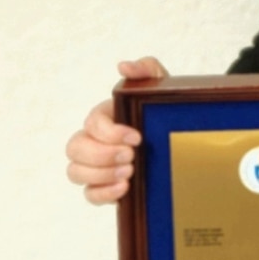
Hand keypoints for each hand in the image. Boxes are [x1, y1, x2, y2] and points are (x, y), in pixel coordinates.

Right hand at [65, 57, 167, 204]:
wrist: (183, 141)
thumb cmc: (165, 111)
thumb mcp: (162, 86)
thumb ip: (145, 69)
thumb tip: (124, 65)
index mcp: (105, 117)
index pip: (92, 123)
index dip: (110, 132)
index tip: (137, 137)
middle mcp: (95, 141)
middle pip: (75, 148)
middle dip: (101, 154)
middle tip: (131, 156)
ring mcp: (97, 165)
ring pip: (75, 172)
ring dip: (101, 174)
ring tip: (130, 172)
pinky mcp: (105, 186)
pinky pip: (89, 194)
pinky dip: (103, 193)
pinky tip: (124, 188)